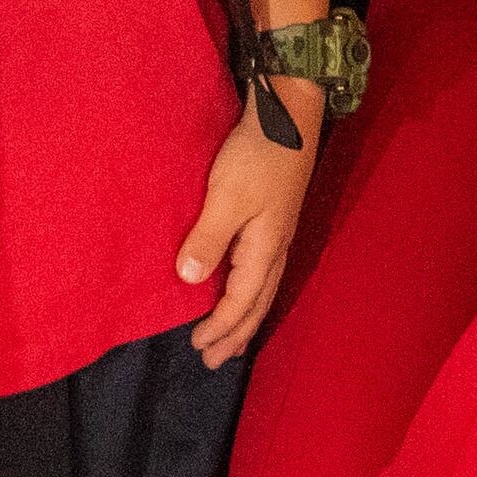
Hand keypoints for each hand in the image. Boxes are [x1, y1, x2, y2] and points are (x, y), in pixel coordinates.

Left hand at [174, 89, 323, 367]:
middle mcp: (276, 249)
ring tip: (231, 339)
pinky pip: (262, 273)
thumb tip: (188, 281)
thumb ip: (208, 239)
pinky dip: (250, 294)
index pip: (241, 302)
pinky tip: (241, 288)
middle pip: (258, 304)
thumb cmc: (257, 155)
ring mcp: (278, 235)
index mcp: (265, 249)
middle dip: (237, 335)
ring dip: (245, 318)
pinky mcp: (274, 220)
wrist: (288, 115)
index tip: (197, 346)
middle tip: (215, 361)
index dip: (219, 327)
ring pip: (262, 290)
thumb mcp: (227, 197)